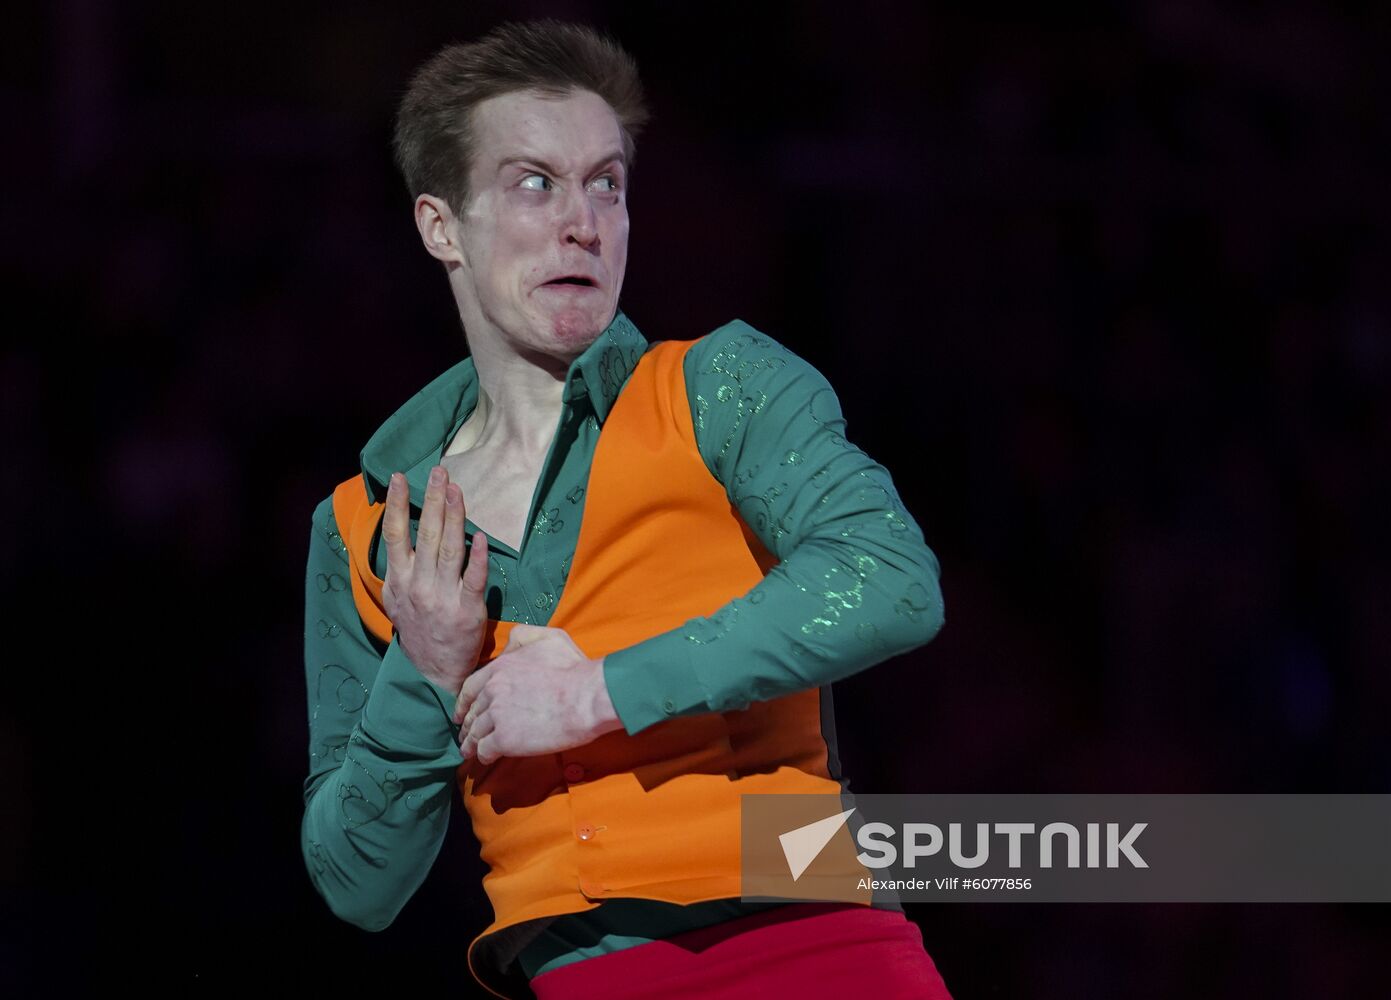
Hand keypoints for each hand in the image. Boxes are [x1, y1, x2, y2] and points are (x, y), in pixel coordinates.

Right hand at [381, 465, 489, 691]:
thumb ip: (398, 567)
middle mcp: (418, 585)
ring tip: (456, 490)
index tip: (398, 477)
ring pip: (449, 550)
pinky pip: (474, 579)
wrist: (432, 671)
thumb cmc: (418, 629)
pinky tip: (481, 536)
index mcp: (399, 579)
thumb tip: (397, 532)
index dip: (395, 504)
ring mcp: (443, 597)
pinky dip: (479, 557)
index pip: (394, 534)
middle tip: (439, 472)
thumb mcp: (396, 599)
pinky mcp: (468, 610)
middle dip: (432, 500)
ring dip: (454, 517)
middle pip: (425, 535)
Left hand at [452, 624, 624, 764]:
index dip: (464, 702)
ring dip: (471, 743)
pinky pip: (485, 750)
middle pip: (472, 712)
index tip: (462, 712)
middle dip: (467, 724)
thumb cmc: (573, 668)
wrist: (586, 698)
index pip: (470, 688)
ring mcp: (497, 716)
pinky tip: (486, 758)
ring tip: (471, 751)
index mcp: (500, 668)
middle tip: (466, 734)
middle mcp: (492, 691)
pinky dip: (483, 755)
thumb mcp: (548, 638)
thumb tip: (507, 646)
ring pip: (475, 733)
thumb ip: (523, 636)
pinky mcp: (505, 739)